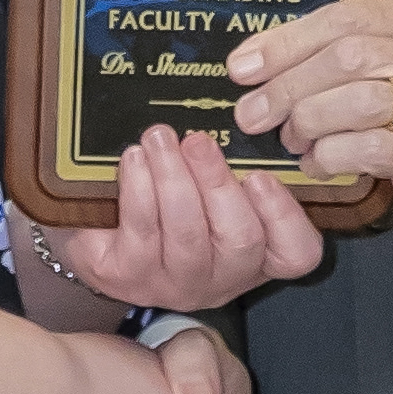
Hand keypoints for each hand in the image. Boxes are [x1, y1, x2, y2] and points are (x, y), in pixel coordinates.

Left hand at [39, 126, 323, 310]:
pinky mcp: (126, 278)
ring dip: (173, 179)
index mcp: (257, 253)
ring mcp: (174, 283)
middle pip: (241, 240)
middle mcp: (222, 278)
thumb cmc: (166, 195)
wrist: (96, 222)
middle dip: (218, 184)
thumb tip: (240, 110)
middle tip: (198, 141)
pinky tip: (134, 159)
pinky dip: (138, 188)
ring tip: (159, 138)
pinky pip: (141, 231)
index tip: (262, 174)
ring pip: (188, 234)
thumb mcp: (208, 178)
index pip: (296, 253)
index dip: (285, 216)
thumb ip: (233, 158)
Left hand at [228, 0, 392, 254]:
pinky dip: (328, 156)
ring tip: (292, 139)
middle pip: (346, 54)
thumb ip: (356, 56)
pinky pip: (366, 148)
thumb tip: (265, 59)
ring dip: (306, 121)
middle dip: (286, 84)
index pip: (348, 15)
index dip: (287, 39)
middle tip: (252, 113)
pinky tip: (317, 164)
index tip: (243, 65)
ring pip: (354, 97)